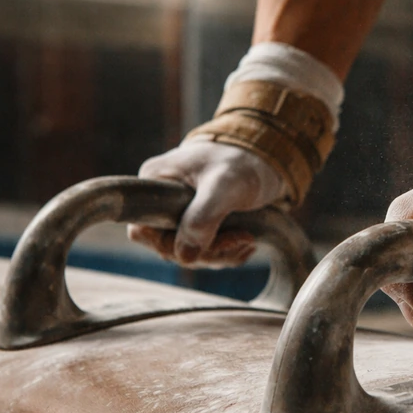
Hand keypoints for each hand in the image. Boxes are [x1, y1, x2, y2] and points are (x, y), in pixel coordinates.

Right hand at [127, 138, 285, 267]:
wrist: (270, 157)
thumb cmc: (243, 161)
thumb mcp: (224, 185)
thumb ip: (203, 217)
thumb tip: (184, 256)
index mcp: (156, 182)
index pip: (142, 230)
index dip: (170, 245)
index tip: (207, 239)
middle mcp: (162, 199)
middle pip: (169, 247)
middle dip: (206, 252)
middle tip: (240, 238)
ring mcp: (181, 212)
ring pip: (189, 253)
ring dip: (220, 254)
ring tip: (247, 238)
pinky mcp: (201, 222)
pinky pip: (206, 251)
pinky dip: (227, 252)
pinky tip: (247, 243)